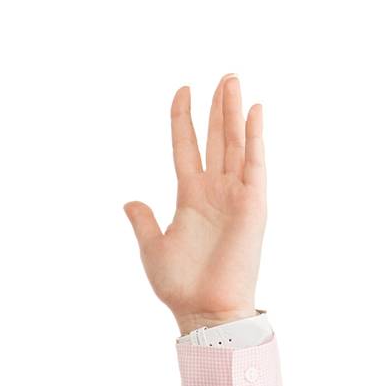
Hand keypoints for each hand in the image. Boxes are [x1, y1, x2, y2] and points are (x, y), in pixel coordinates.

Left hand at [122, 74, 266, 334]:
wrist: (204, 309)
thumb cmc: (180, 285)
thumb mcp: (153, 248)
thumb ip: (143, 221)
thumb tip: (129, 202)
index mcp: (190, 197)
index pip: (186, 147)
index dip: (183, 119)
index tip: (182, 90)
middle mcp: (215, 190)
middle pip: (216, 138)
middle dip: (218, 107)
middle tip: (223, 76)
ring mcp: (235, 195)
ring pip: (235, 143)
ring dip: (235, 112)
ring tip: (232, 80)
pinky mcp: (254, 204)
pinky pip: (255, 164)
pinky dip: (255, 137)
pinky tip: (254, 111)